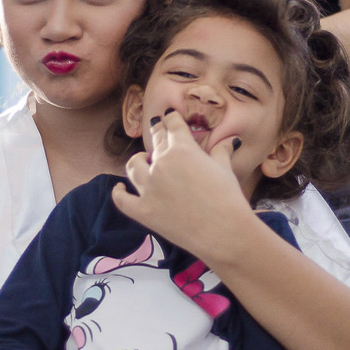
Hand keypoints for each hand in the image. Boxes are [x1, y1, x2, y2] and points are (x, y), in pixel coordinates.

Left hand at [112, 110, 253, 261]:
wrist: (223, 232)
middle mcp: (161, 164)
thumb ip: (221, 151)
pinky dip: (119, 193)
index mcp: (182, 148)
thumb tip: (230, 140)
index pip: (173, 126)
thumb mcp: (225, 168)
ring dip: (139, 160)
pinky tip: (120, 188)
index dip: (171, 118)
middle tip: (158, 128)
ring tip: (143, 159)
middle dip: (158, 132)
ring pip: (134, 166)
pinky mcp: (143, 211)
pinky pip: (122, 199)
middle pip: (155, 141)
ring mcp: (148, 187)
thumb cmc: (228, 198)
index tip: (171, 116)